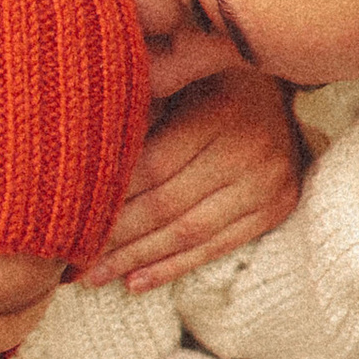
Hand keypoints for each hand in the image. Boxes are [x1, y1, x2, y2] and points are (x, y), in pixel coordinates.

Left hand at [79, 62, 301, 291]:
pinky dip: (173, 267)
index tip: (70, 214)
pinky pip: (218, 248)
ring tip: (93, 276)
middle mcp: (248, 153)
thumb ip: (142, 104)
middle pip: (168, 205)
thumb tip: (79, 135)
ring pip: (189, 234)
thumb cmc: (217, 79)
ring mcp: (266, 186)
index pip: (154, 166)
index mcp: (219, 113)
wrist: (288, 89)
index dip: (112, 194)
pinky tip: (135, 282)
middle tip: (70, 257)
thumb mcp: (183, 76)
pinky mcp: (276, 209)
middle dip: (116, 235)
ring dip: (137, 260)